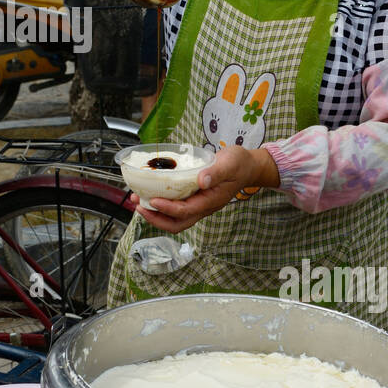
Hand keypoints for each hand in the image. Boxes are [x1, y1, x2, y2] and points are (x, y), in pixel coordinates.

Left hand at [130, 146, 279, 232]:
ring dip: (155, 213)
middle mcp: (203, 207)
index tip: (152, 200)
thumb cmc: (239, 164)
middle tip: (139, 206)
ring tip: (138, 200)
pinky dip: (161, 204)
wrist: (248, 167)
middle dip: (156, 218)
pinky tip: (150, 193)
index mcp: (211, 201)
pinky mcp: (195, 199)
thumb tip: (201, 180)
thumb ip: (216, 172)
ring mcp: (199, 205)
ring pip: (175, 218)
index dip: (168, 208)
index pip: (186, 211)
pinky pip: (176, 208)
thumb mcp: (230, 163)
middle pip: (177, 223)